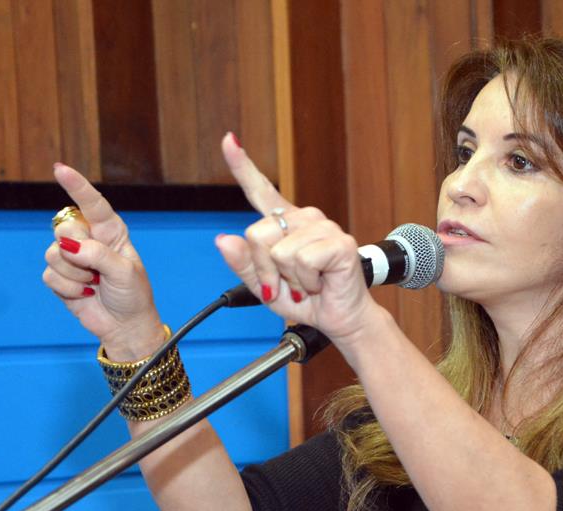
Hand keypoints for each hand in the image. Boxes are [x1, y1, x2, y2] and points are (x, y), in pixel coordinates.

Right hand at [42, 164, 164, 359]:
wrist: (124, 325)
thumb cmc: (132, 295)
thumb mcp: (125, 272)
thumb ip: (99, 254)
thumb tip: (69, 245)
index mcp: (111, 231)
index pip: (92, 203)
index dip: (76, 185)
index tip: (60, 169)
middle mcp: (89, 238)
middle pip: (64, 228)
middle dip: (78, 251)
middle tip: (97, 270)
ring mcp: (72, 256)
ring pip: (54, 253)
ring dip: (75, 275)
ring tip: (95, 284)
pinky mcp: (60, 275)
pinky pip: (49, 275)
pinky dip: (68, 289)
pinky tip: (84, 294)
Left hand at [215, 133, 379, 344]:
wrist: (339, 318)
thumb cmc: (306, 301)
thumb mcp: (264, 287)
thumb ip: (243, 264)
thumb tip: (223, 240)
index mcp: (286, 224)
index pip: (260, 189)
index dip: (242, 165)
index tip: (229, 140)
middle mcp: (304, 219)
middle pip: (256, 235)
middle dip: (264, 270)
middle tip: (286, 285)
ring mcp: (323, 227)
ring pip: (278, 251)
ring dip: (289, 280)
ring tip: (307, 285)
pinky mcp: (338, 242)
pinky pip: (301, 260)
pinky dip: (306, 282)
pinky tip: (320, 283)